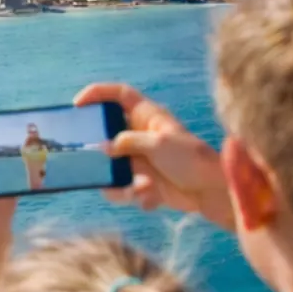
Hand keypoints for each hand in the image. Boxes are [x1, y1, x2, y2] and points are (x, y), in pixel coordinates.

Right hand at [77, 83, 234, 230]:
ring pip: (112, 168)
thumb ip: (127, 142)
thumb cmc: (192, 159)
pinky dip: (135, 195)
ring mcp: (142, 160)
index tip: (77, 105)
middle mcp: (141, 136)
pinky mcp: (145, 183)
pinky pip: (124, 189)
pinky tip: (152, 197)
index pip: (119, 95)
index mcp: (148, 117)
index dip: (97, 94)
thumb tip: (103, 148)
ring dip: (120, 182)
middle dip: (98, 150)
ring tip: (141, 187)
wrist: (214, 193)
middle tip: (90, 159)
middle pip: (107, 135)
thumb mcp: (159, 143)